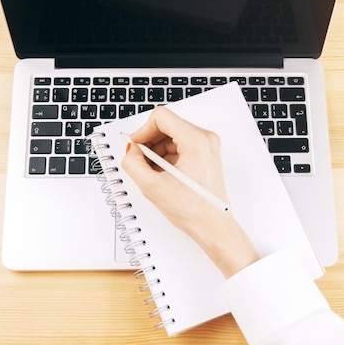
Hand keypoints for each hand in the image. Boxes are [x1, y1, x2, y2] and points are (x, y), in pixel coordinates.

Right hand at [121, 106, 257, 277]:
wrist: (213, 227)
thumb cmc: (193, 210)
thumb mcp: (152, 187)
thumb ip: (133, 164)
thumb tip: (129, 151)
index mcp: (196, 141)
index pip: (161, 117)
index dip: (143, 131)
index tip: (135, 147)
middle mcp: (205, 139)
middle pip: (167, 125)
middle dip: (150, 143)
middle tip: (141, 163)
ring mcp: (207, 146)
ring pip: (172, 136)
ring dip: (157, 152)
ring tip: (154, 174)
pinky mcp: (205, 155)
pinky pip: (180, 146)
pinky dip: (167, 158)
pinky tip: (163, 176)